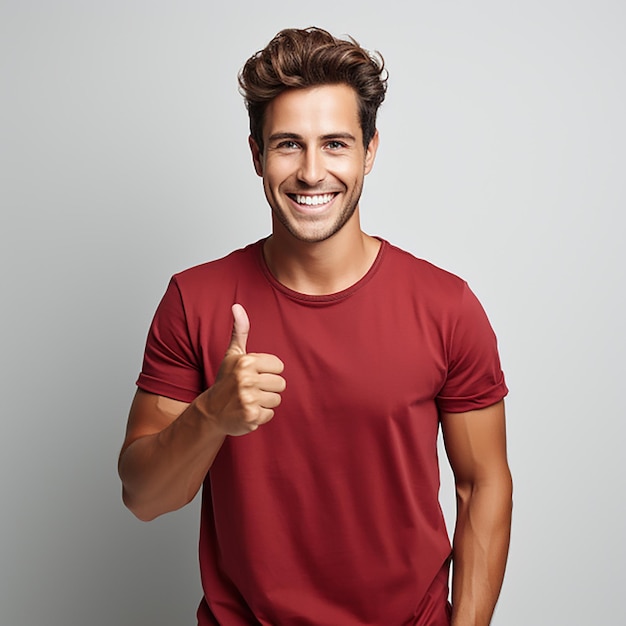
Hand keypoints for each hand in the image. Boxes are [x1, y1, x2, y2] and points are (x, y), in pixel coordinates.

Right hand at [201, 304, 285, 435]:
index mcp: (246, 362)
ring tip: (248, 400)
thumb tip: (237, 306)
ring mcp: (248, 399)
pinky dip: (260, 415)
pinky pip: (270, 414)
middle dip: (268, 388)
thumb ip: (239, 331)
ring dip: (264, 402)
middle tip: (251, 390)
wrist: (210, 411)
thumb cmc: (226, 380)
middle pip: (281, 384)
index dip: (268, 372)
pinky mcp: (251, 416)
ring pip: (276, 400)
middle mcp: (247, 379)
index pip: (279, 366)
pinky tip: (246, 412)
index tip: (253, 375)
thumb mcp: (232, 354)